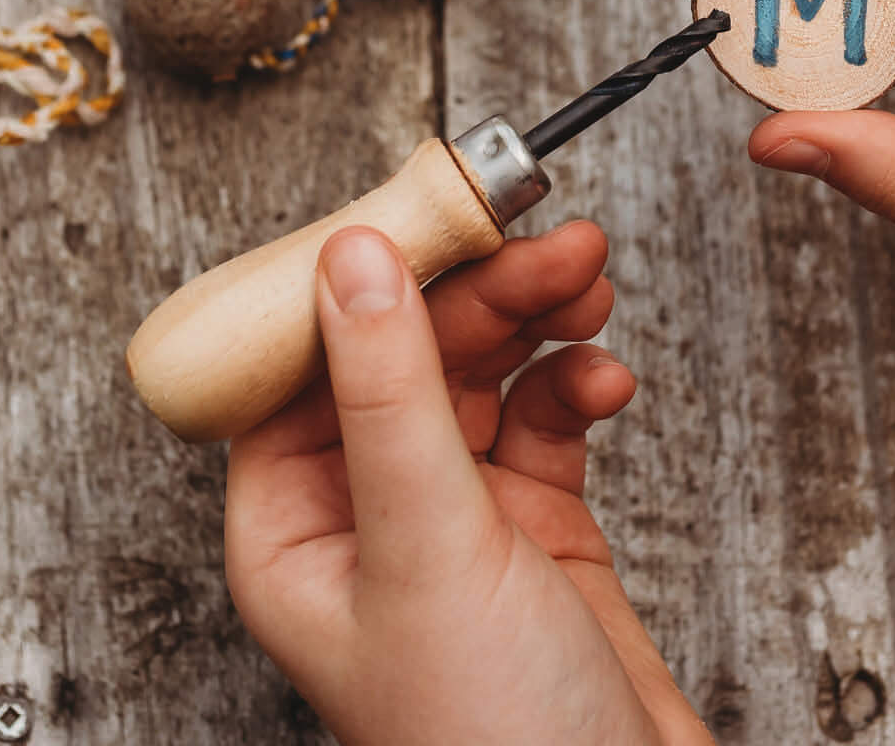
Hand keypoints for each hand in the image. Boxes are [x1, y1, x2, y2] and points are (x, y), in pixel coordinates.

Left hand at [226, 222, 709, 745]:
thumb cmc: (495, 744)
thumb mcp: (428, 544)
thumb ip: (390, 390)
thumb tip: (347, 253)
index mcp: (290, 526)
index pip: (300, 356)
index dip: (357, 271)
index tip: (423, 202)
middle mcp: (361, 514)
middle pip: (403, 347)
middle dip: (476, 287)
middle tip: (544, 235)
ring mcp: (451, 519)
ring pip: (479, 371)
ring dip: (534, 317)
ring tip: (587, 276)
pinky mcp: (534, 531)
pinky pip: (543, 418)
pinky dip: (574, 384)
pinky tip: (605, 378)